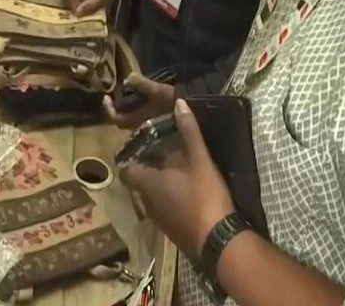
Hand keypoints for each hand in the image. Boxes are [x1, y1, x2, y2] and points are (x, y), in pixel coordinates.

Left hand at [103, 73, 175, 129]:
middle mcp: (141, 128)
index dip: (109, 109)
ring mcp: (151, 130)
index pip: (116, 119)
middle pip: (125, 121)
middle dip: (120, 109)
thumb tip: (127, 78)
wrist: (197, 115)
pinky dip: (142, 113)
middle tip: (120, 96)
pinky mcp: (161, 129)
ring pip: (135, 122)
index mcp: (137, 121)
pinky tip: (147, 104)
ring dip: (132, 111)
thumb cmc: (172, 103)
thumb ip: (141, 84)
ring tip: (133, 98)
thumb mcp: (157, 90)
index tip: (106, 97)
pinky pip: (145, 121)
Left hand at [119, 100, 233, 260]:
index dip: (131, 157)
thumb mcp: (199, 159)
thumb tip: (178, 103)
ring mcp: (158, 220)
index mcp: (146, 183)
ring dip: (159, 186)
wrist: (218, 240)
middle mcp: (146, 202)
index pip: (126, 169)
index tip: (142, 145)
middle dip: (147, 170)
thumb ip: (188, 131)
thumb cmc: (203, 196)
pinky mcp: (172, 231)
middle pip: (138, 183)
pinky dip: (169, 201)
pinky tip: (186, 194)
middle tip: (163, 155)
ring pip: (150, 198)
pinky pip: (164, 211)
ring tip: (175, 172)